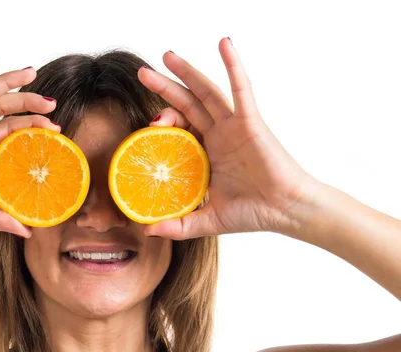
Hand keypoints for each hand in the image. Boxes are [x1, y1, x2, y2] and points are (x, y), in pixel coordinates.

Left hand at [138, 38, 319, 239]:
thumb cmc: (252, 213)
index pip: (179, 130)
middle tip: (143, 73)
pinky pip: (241, 89)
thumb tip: (145, 230)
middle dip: (165, 87)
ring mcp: (234, 126)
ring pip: (206, 92)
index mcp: (206, 153)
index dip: (162, 124)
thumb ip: (177, 225)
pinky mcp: (251, 121)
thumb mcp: (206, 220)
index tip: (145, 126)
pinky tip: (224, 44)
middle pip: (187, 104)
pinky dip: (233, 65)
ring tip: (167, 56)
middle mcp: (218, 135)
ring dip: (187, 72)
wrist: (285, 211)